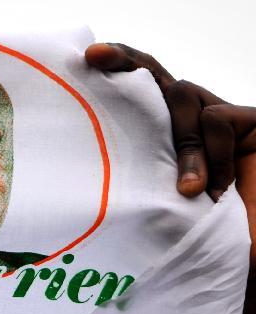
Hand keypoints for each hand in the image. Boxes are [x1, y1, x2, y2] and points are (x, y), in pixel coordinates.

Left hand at [84, 44, 255, 267]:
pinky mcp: (247, 121)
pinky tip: (220, 188)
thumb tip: (104, 173)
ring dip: (182, 142)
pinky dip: (213, 154)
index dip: (113, 74)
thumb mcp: (164, 206)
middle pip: (150, 76)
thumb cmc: (202, 232)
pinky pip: (215, 119)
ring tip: (192, 190)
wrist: (249, 244)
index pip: (133, 99)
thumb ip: (144, 181)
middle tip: (95, 57)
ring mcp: (215, 118)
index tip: (86, 60)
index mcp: (158, 140)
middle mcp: (184, 121)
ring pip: (181, 96)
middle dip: (122, 62)